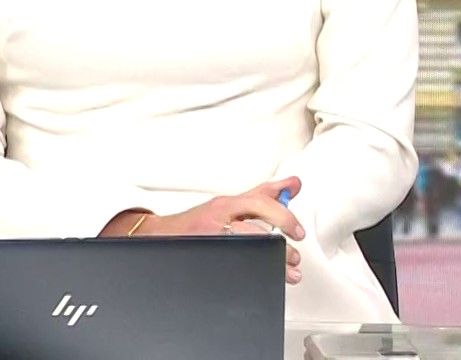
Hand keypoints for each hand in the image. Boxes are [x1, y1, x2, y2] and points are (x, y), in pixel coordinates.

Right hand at [133, 177, 305, 283]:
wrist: (163, 237)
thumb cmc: (200, 221)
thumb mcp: (232, 203)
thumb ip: (264, 194)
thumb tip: (293, 184)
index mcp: (227, 204)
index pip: (260, 204)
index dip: (284, 217)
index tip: (298, 231)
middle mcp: (218, 221)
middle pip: (255, 230)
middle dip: (280, 247)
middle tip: (294, 258)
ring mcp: (212, 240)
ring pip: (248, 250)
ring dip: (273, 264)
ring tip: (286, 272)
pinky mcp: (207, 257)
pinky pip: (234, 265)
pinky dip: (253, 272)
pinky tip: (264, 276)